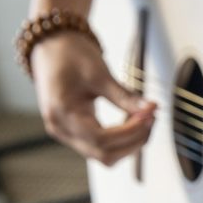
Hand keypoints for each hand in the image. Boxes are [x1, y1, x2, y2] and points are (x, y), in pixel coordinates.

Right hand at [32, 32, 154, 164]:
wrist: (51, 47)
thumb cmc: (70, 55)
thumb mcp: (99, 73)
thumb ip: (124, 96)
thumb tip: (151, 109)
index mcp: (62, 113)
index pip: (101, 139)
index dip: (130, 132)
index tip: (149, 116)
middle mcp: (61, 130)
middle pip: (104, 154)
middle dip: (133, 141)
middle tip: (150, 118)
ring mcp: (66, 134)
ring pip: (104, 156)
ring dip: (129, 144)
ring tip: (143, 119)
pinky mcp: (74, 133)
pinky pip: (101, 148)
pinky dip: (120, 140)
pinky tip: (131, 123)